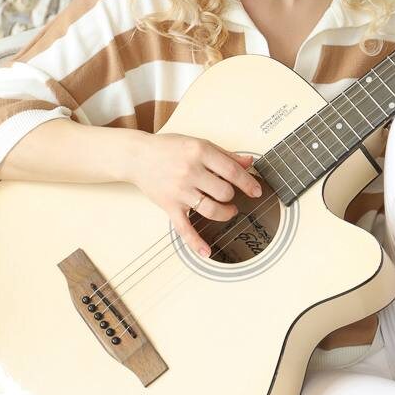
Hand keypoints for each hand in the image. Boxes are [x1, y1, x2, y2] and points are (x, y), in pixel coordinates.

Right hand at [128, 133, 261, 257]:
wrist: (137, 156)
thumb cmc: (168, 148)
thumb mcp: (199, 143)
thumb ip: (225, 154)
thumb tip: (249, 162)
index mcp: (200, 152)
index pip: (232, 171)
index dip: (248, 183)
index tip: (256, 190)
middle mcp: (191, 171)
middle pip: (224, 192)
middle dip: (233, 196)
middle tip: (233, 196)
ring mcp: (180, 191)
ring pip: (211, 209)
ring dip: (226, 213)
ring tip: (229, 210)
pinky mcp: (170, 206)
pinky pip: (185, 228)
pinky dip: (196, 242)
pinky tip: (206, 252)